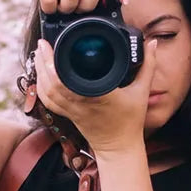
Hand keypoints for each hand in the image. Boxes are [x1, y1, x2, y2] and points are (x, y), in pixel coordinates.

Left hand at [33, 36, 159, 155]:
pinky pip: (48, 102)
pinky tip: (40, 74)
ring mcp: (72, 111)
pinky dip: (41, 88)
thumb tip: (152, 43)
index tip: (53, 43)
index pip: (69, 78)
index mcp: (97, 95)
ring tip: (39, 54)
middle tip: (42, 43)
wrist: (119, 147)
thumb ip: (148, 65)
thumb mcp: (142, 92)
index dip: (55, 62)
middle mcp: (81, 103)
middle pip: (52, 83)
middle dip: (43, 62)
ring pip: (47, 92)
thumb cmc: (131, 121)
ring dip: (40, 73)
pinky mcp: (68, 116)